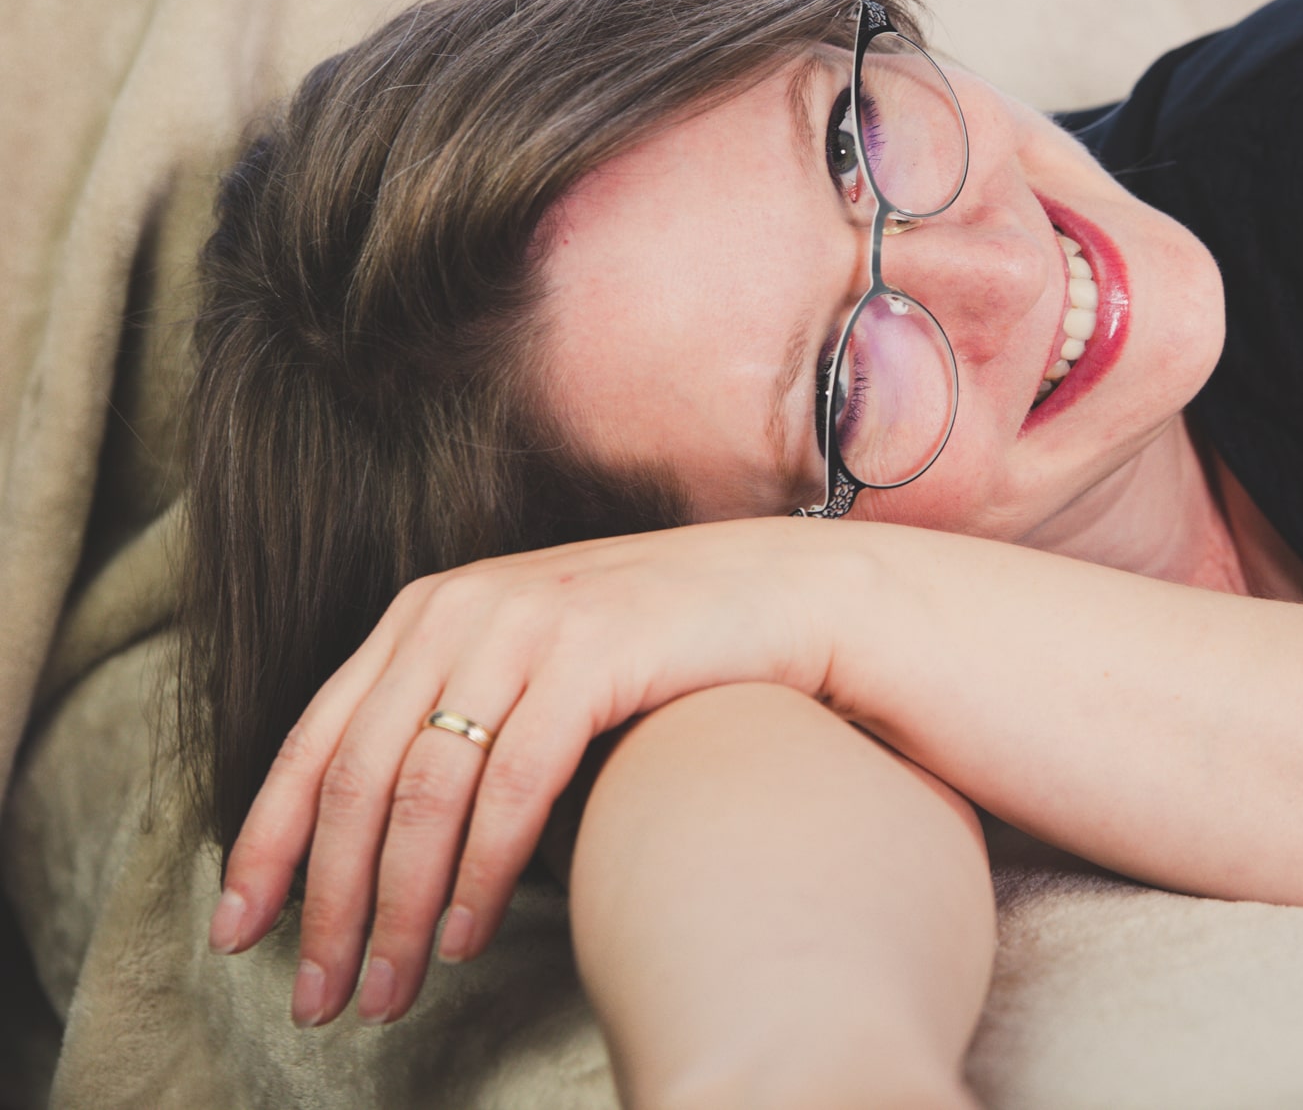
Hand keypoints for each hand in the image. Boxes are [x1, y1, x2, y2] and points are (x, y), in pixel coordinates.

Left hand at [205, 515, 859, 1027]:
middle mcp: (460, 609)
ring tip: (389, 988)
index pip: (313, 740)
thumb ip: (454, 716)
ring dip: (396, 906)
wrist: (779, 594)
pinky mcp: (593, 652)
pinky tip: (465, 933)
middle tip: (318, 996)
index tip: (235, 933)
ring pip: (423, 790)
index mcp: (427, 612)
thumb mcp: (528, 664)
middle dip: (325, 902)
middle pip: (355, 777)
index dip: (265, 846)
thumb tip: (373, 842)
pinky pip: (513, 785)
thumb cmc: (653, 650)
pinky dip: (480, 872)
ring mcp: (526, 625)